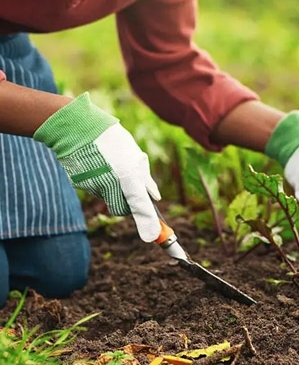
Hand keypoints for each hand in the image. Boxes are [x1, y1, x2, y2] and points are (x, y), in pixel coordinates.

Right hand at [33, 93, 160, 241]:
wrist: (76, 128)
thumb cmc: (111, 139)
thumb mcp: (135, 155)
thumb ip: (145, 178)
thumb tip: (155, 197)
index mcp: (129, 177)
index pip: (141, 206)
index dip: (148, 223)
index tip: (152, 236)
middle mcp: (112, 186)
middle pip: (123, 208)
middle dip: (128, 202)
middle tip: (127, 183)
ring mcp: (94, 187)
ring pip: (108, 198)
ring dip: (112, 188)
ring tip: (108, 164)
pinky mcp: (81, 186)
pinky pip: (96, 190)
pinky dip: (98, 181)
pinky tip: (96, 164)